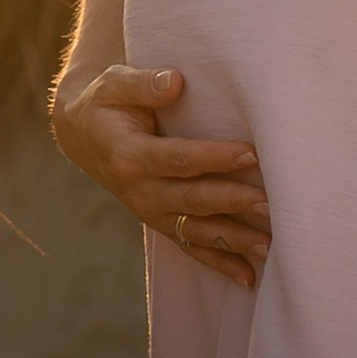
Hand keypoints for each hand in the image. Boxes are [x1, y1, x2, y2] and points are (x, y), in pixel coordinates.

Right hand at [50, 63, 271, 285]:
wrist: (84, 136)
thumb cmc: (106, 103)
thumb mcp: (115, 83)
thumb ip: (144, 83)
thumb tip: (175, 81)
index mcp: (130, 156)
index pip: (179, 158)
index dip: (215, 157)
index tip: (251, 152)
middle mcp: (140, 192)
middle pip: (193, 199)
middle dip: (234, 202)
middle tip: (272, 203)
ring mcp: (150, 213)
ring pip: (196, 230)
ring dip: (234, 239)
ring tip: (270, 243)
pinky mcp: (160, 223)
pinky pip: (191, 247)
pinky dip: (220, 263)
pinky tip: (249, 276)